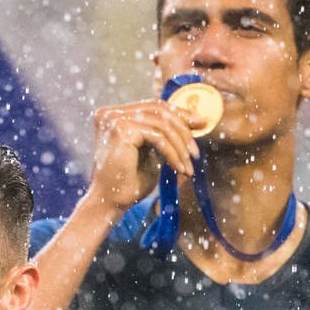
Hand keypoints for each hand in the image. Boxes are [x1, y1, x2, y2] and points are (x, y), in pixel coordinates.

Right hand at [88, 99, 200, 214]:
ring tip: (188, 166)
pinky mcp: (121, 130)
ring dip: (180, 146)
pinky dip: (172, 153)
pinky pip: (158, 137)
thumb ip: (164, 134)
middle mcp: (111, 113)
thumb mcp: (150, 152)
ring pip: (161, 124)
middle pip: (159, 110)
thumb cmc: (128, 182)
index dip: (179, 114)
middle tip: (196, 150)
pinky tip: (179, 169)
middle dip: (183, 129)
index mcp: (115, 115)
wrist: (109, 203)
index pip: (153, 106)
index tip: (200, 124)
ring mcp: (114, 119)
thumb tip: (196, 118)